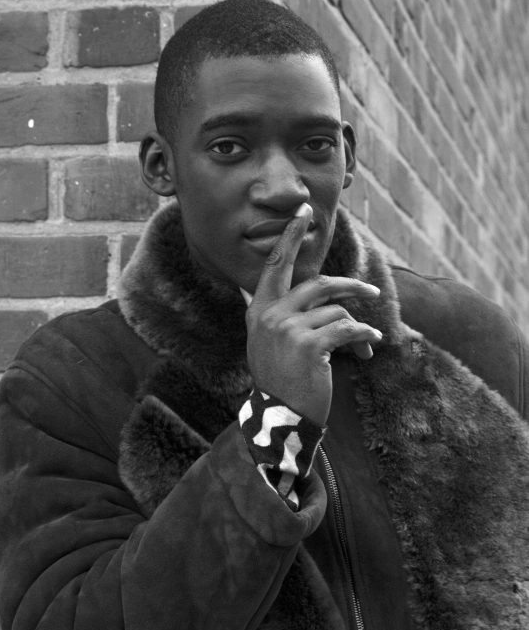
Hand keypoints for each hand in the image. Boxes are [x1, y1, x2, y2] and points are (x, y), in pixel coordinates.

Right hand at [246, 203, 382, 426]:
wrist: (281, 420)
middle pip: (320, 284)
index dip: (290, 236)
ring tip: (364, 347)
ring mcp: (288, 329)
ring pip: (338, 312)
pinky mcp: (310, 345)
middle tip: (371, 289)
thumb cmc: (282, 382)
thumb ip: (287, 316)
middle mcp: (270, 316)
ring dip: (358, 329)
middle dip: (351, 286)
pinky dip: (364, 336)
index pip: (274, 265)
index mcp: (259, 312)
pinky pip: (348, 329)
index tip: (303, 210)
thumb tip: (326, 299)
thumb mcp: (273, 344)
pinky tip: (369, 347)